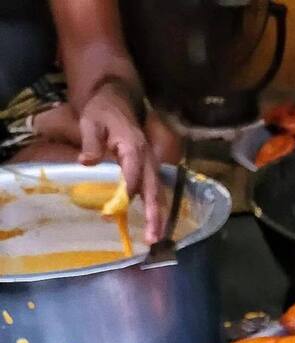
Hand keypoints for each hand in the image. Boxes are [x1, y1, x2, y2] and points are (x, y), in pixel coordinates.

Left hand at [77, 81, 163, 242]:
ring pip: (158, 194)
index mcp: (133, 146)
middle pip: (153, 190)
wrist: (117, 100)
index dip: (126, 194)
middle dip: (154, 215)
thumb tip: (86, 161)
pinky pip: (155, 192)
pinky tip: (154, 226)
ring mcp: (151, 164)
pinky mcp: (150, 170)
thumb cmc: (102, 111)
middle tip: (152, 238)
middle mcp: (147, 158)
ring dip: (158, 217)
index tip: (113, 212)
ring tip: (155, 239)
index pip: (133, 175)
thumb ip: (90, 142)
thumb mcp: (90, 121)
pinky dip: (156, 210)